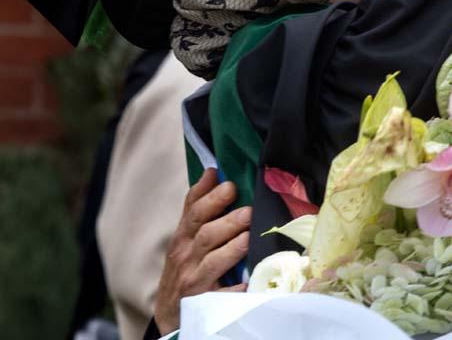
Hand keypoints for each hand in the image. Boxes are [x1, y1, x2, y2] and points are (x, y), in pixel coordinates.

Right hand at [154, 168, 251, 334]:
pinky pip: (219, 296)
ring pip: (211, 262)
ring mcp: (193, 281)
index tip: (227, 183)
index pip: (193, 213)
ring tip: (249, 237)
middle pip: (205, 235)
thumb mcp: (186, 237)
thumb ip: (198, 206)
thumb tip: (212, 171)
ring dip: (232, 249)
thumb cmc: (185, 266)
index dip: (209, 197)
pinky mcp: (203, 303)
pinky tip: (247, 282)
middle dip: (227, 221)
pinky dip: (232, 290)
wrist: (170, 312)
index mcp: (183, 238)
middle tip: (248, 211)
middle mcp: (185, 257)